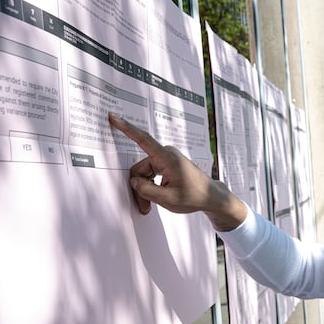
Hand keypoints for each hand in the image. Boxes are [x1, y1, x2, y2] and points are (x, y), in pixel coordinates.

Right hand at [108, 113, 246, 229]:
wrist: (210, 196)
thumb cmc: (194, 197)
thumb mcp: (168, 199)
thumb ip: (147, 191)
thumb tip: (134, 182)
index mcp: (167, 158)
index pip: (143, 140)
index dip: (126, 128)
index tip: (113, 117)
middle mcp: (166, 154)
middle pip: (140, 170)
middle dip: (140, 189)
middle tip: (145, 207)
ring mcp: (166, 158)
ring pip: (144, 174)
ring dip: (145, 190)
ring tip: (151, 205)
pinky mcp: (166, 163)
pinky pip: (150, 174)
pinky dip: (151, 187)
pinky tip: (157, 196)